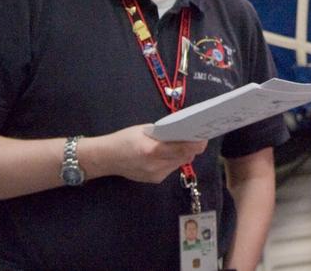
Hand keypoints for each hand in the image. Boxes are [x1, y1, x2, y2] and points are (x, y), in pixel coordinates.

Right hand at [79, 124, 207, 183]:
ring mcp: (155, 175)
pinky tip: (168, 153)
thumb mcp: (144, 130)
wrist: (106, 159)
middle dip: (192, 147)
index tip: (204, 136)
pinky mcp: (155, 180)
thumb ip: (164, 133)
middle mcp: (155, 165)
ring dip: (183, 153)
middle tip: (197, 136)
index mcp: (152, 150)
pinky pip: (171, 168)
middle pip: (184, 156)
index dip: (196, 144)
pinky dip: (174, 160)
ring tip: (183, 143)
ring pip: (179, 163)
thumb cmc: (125, 139)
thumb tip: (185, 132)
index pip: (182, 148)